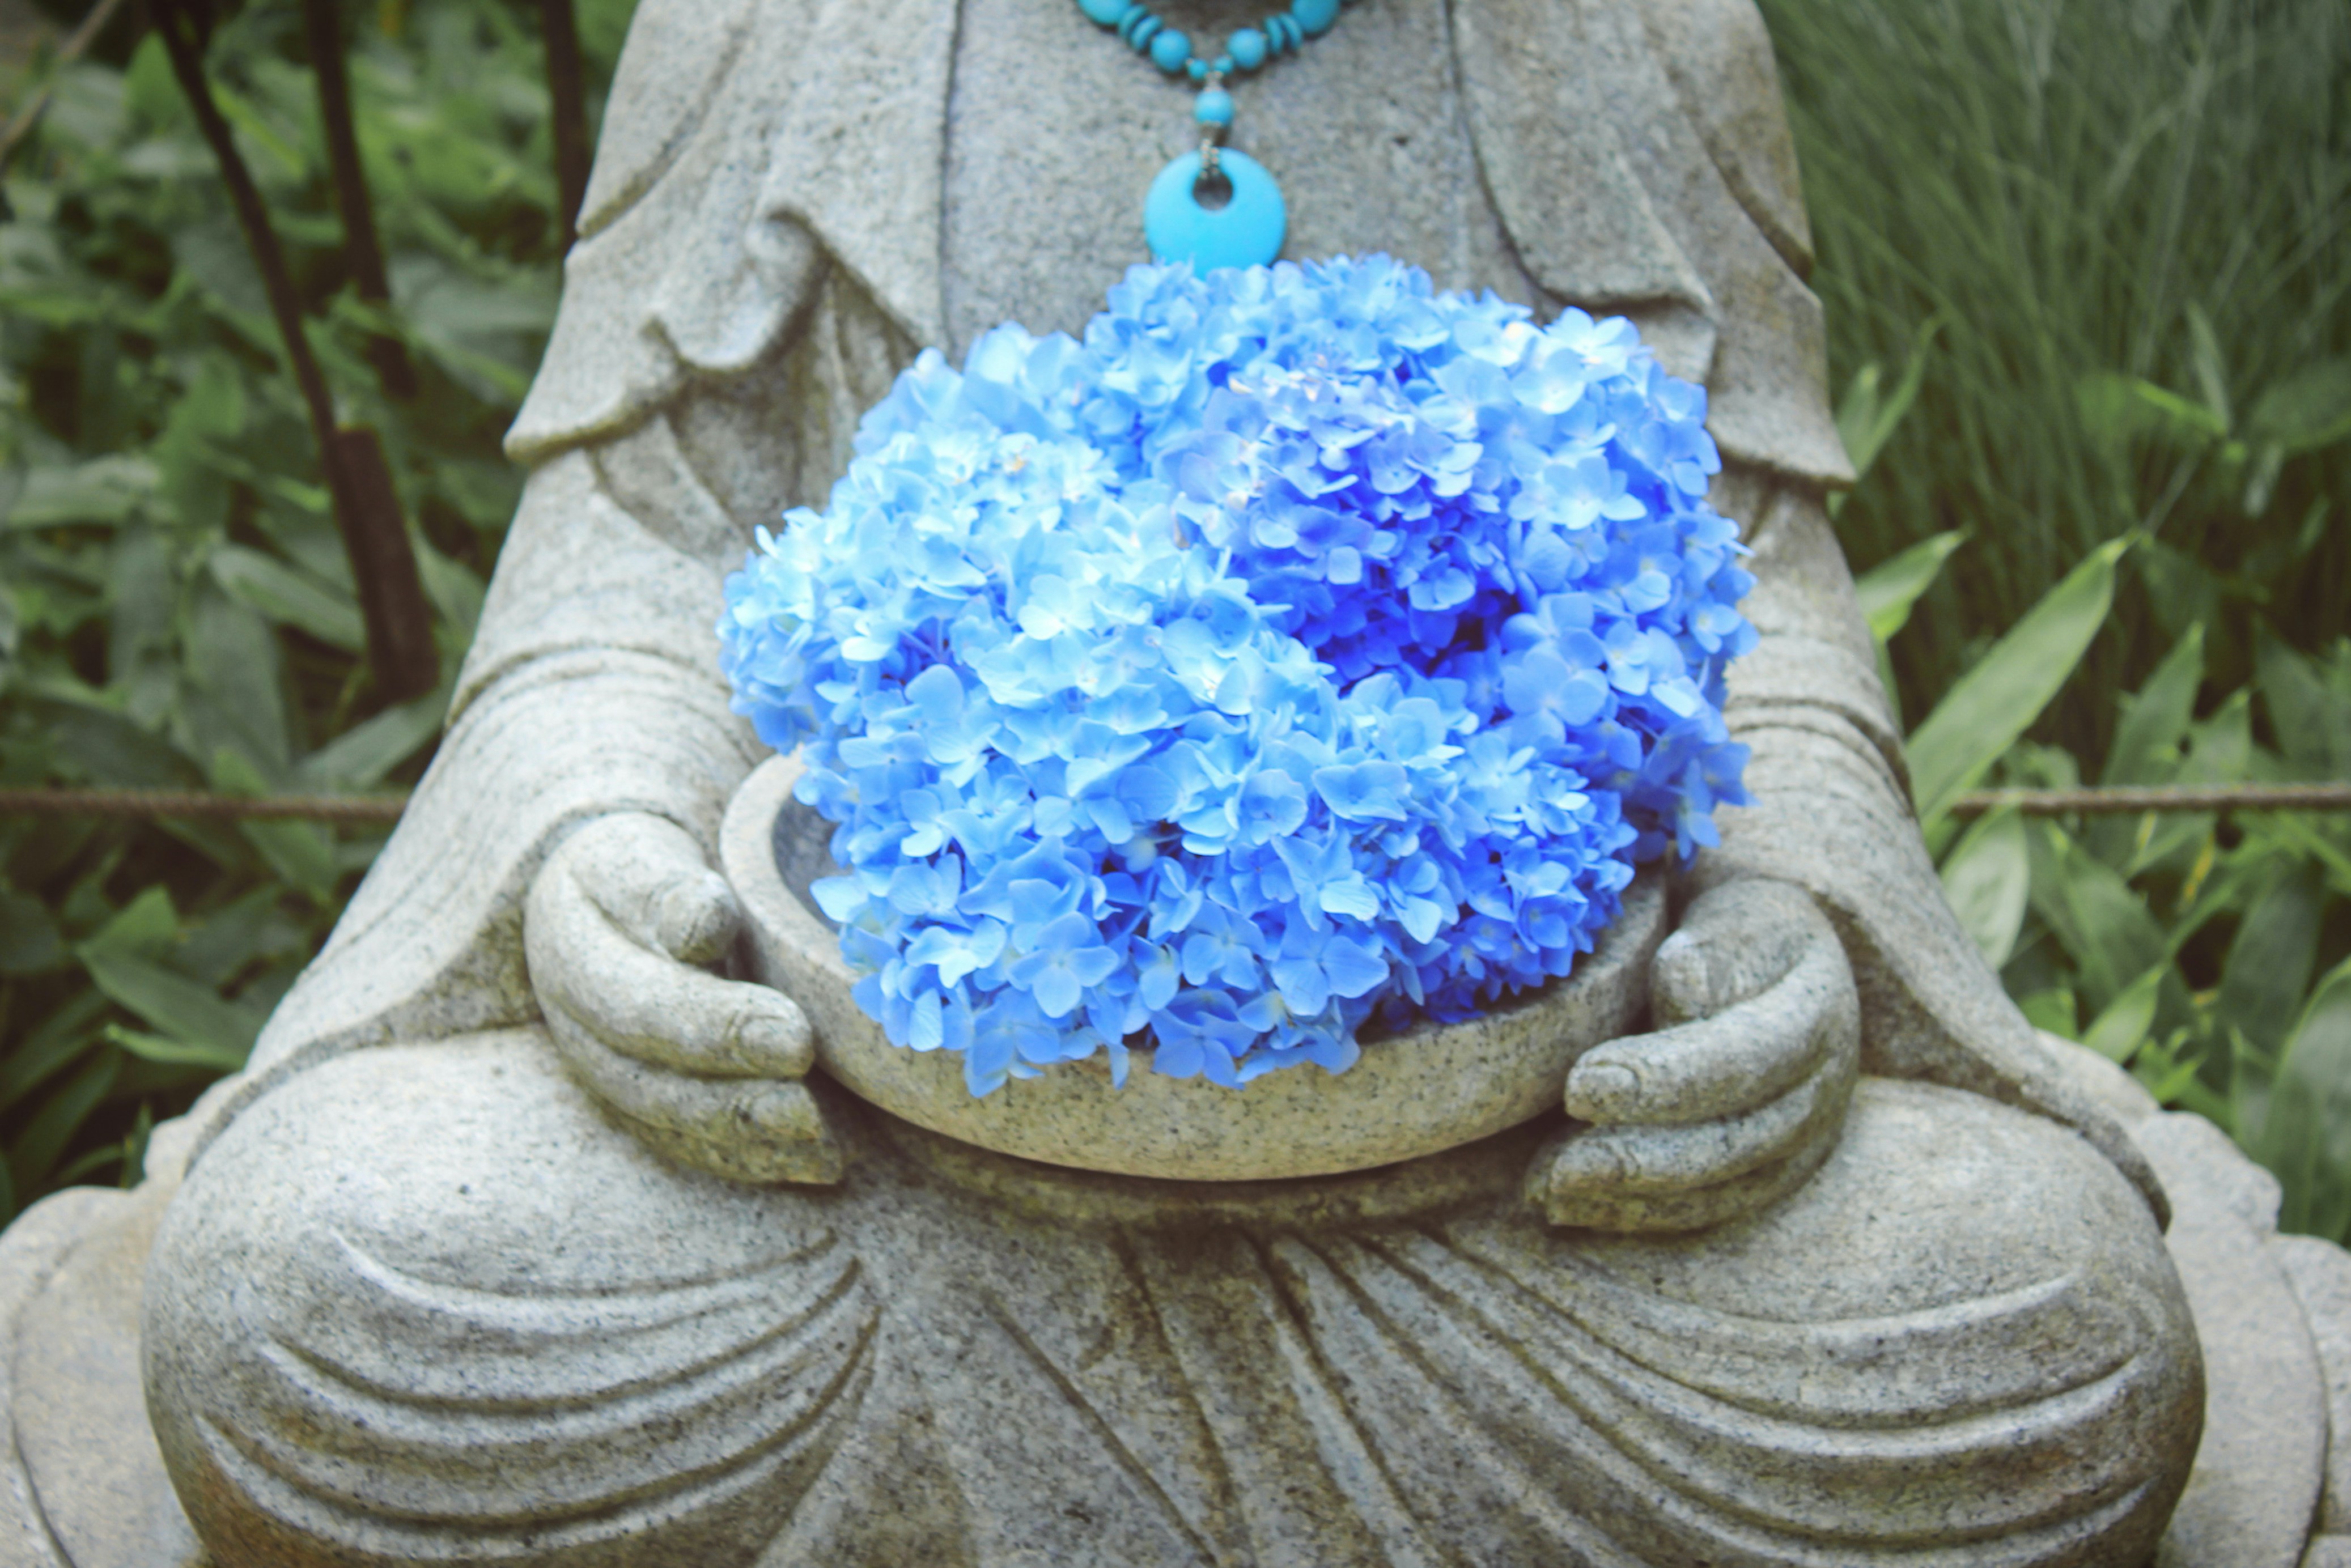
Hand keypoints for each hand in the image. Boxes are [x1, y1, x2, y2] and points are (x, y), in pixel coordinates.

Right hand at [524, 812, 842, 1183]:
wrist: (604, 904)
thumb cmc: (644, 872)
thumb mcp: (647, 858)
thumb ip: (673, 893)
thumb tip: (701, 929)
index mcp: (571, 947)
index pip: (639, 1000)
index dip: (716, 1028)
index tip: (798, 1039)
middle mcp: (575, 1023)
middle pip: (648, 1079)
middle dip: (736, 1100)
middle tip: (814, 1111)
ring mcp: (598, 1069)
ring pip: (666, 1122)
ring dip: (745, 1140)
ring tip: (824, 1144)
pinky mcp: (632, 1100)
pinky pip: (684, 1143)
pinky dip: (748, 1159)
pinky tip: (814, 1163)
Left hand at [1526, 879, 1858, 1231]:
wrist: (1770, 956)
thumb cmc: (1728, 928)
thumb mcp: (1730, 914)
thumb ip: (1713, 952)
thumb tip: (1686, 996)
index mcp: (1812, 1007)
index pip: (1742, 1057)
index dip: (1662, 1082)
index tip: (1578, 1089)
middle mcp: (1821, 1082)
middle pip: (1737, 1139)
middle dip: (1639, 1160)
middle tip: (1553, 1170)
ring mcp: (1806, 1134)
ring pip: (1726, 1186)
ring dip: (1632, 1198)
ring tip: (1547, 1192)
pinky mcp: (1777, 1169)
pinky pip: (1715, 1208)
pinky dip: (1642, 1215)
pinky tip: (1571, 1210)